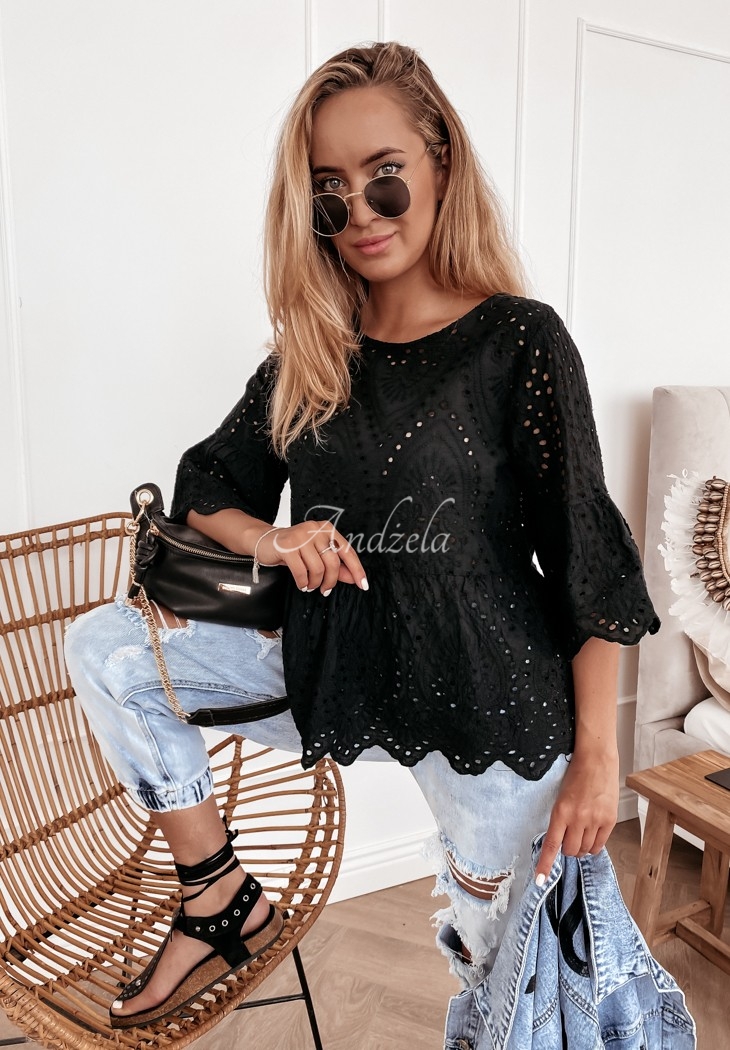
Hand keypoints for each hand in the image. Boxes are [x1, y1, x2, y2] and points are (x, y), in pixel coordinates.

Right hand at [255, 521, 367, 595]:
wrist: (264, 541)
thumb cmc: (293, 549)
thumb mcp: (316, 555)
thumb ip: (335, 564)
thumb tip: (353, 578)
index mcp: (327, 529)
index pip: (348, 551)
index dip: (357, 570)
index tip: (363, 585)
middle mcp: (315, 530)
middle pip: (333, 563)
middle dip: (331, 582)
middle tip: (324, 591)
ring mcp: (300, 537)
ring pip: (318, 569)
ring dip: (315, 583)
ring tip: (309, 586)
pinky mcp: (287, 547)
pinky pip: (301, 572)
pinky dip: (303, 583)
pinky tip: (301, 584)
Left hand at [535, 747, 618, 884]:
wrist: (596, 759)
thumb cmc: (576, 775)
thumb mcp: (562, 798)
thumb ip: (562, 820)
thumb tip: (562, 843)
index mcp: (560, 811)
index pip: (552, 845)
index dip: (545, 865)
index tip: (540, 880)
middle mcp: (577, 818)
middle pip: (570, 851)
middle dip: (568, 850)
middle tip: (569, 838)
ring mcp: (595, 820)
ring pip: (585, 850)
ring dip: (581, 847)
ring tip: (581, 833)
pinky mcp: (609, 820)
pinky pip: (600, 845)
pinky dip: (594, 845)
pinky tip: (592, 835)